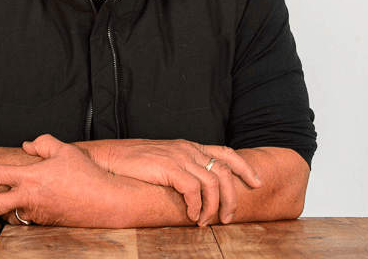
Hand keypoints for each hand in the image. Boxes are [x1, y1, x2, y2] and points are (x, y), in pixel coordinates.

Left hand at [0, 135, 123, 226]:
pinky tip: (25, 204)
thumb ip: (42, 143)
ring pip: (10, 212)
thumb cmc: (84, 173)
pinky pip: (27, 214)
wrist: (103, 201)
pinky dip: (21, 209)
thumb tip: (27, 146)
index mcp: (30, 177)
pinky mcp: (45, 222)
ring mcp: (36, 213)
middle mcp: (28, 198)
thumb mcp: (64, 150)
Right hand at [83, 139, 261, 225]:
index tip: (256, 182)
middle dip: (232, 197)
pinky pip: (193, 189)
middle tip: (228, 217)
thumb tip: (199, 190)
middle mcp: (187, 149)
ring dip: (213, 208)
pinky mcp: (168, 167)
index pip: (225, 152)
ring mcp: (178, 156)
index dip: (244, 167)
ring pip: (212, 183)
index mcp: (188, 146)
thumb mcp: (165, 160)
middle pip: (225, 171)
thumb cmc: (135, 163)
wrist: (111, 158)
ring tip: (204, 221)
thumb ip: (182, 168)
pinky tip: (190, 214)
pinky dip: (196, 206)